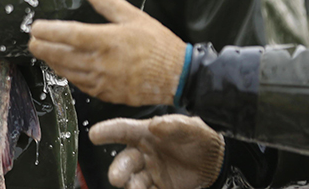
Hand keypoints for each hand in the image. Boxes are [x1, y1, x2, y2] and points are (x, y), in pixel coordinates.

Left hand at [28, 0, 187, 105]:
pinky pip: (81, 84)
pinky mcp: (107, 94)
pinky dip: (69, 75)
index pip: (70, 34)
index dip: (49, 31)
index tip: (35, 27)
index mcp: (107, 40)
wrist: (176, 76)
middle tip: (32, 41)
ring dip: (53, 62)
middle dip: (43, 48)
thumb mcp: (134, 16)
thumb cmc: (157, 44)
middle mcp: (101, 63)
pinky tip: (64, 68)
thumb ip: (108, 3)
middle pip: (62, 55)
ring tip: (43, 53)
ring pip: (68, 72)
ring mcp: (103, 81)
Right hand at [90, 115, 224, 188]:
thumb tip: (155, 125)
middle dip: (118, 170)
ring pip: (133, 181)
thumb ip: (174, 125)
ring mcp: (150, 172)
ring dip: (130, 186)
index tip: (94, 134)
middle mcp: (143, 154)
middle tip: (116, 178)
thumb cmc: (196, 136)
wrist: (214, 160)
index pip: (123, 130)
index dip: (107, 131)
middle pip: (124, 162)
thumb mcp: (190, 127)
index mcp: (145, 133)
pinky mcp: (160, 187)